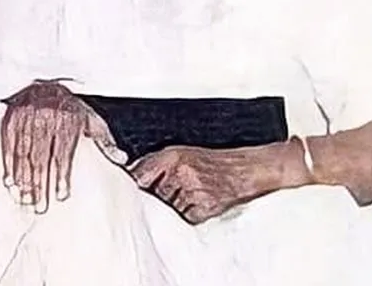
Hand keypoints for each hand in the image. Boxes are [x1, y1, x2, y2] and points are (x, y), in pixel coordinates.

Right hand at [0, 80, 126, 212]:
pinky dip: (8, 165)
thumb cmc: (71, 109)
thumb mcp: (91, 121)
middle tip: (40, 207)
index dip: (61, 176)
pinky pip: (9, 145)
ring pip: (24, 153)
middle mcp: (46, 118)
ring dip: (23, 179)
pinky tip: (10, 182)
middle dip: (40, 184)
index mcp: (67, 120)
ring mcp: (26, 118)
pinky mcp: (12, 119)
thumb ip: (105, 141)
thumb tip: (121, 159)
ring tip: (25, 200)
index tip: (61, 196)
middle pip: (41, 157)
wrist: (46, 84)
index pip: (63, 153)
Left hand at [130, 145, 269, 223]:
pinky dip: (187, 215)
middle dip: (156, 196)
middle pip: (152, 196)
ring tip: (188, 195)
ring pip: (167, 209)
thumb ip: (153, 164)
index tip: (132, 190)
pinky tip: (196, 203)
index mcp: (172, 158)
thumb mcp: (179, 153)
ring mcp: (192, 192)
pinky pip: (183, 218)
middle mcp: (181, 173)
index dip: (135, 185)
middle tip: (171, 191)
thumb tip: (130, 175)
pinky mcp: (203, 210)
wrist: (241, 171)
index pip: (140, 175)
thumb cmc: (210, 163)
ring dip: (173, 206)